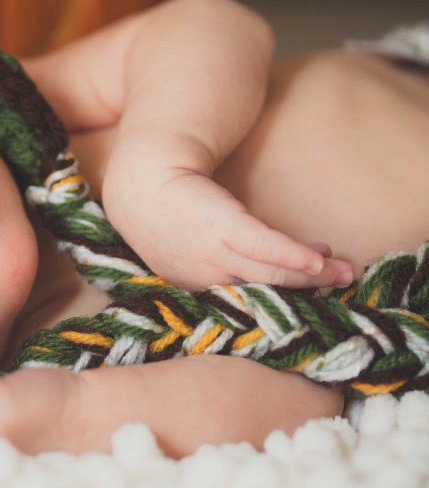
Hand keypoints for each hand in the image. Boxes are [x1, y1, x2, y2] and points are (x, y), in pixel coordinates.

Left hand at [106, 170, 353, 290]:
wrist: (143, 185)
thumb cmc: (171, 220)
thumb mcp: (193, 252)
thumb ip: (223, 266)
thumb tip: (268, 271)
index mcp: (199, 289)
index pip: (247, 302)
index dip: (283, 301)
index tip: (313, 300)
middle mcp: (206, 278)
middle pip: (265, 289)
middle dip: (308, 290)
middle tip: (343, 285)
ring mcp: (213, 254)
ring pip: (271, 271)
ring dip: (313, 273)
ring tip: (344, 270)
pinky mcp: (221, 226)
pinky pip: (264, 247)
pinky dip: (292, 256)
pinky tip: (318, 258)